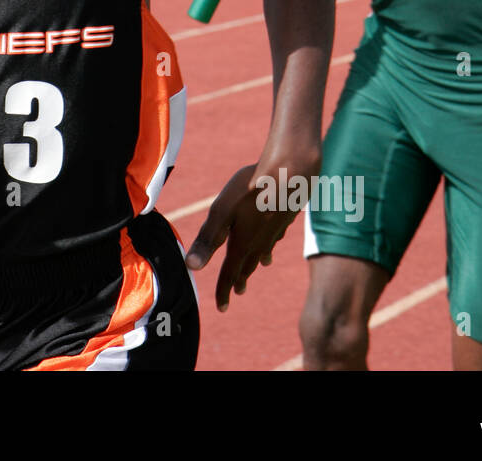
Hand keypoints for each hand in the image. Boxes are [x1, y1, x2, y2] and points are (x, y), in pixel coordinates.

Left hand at [184, 162, 296, 309]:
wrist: (291, 174)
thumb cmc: (251, 190)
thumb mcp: (222, 212)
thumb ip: (207, 239)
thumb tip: (190, 267)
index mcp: (242, 244)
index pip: (229, 274)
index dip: (223, 291)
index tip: (221, 308)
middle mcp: (260, 243)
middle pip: (247, 265)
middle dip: (240, 279)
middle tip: (236, 292)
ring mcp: (275, 231)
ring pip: (263, 252)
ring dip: (256, 263)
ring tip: (257, 268)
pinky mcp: (284, 219)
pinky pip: (276, 237)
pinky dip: (271, 243)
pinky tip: (273, 239)